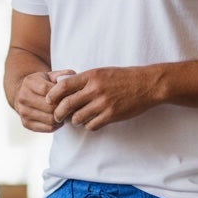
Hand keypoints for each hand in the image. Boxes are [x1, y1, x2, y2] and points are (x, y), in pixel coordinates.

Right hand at [15, 69, 74, 132]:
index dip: (62, 94)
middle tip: (71, 107)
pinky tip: (59, 119)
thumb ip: (63, 75)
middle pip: (50, 107)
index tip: (70, 95)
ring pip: (50, 119)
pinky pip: (47, 128)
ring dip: (61, 118)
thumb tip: (74, 78)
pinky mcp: (26, 123)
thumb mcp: (51, 75)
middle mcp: (23, 97)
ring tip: (65, 113)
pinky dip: (56, 125)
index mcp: (29, 82)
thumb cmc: (42, 83)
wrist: (24, 93)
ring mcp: (23, 111)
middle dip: (63, 107)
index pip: (48, 90)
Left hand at [47, 66, 161, 130]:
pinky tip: (91, 122)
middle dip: (58, 113)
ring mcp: (103, 103)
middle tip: (57, 116)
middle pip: (66, 104)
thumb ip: (84, 79)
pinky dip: (88, 125)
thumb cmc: (123, 77)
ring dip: (74, 121)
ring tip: (77, 119)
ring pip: (77, 118)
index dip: (52, 95)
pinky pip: (91, 125)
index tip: (49, 100)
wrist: (147, 84)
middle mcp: (95, 89)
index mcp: (91, 76)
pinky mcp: (111, 115)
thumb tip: (63, 85)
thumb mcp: (102, 72)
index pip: (63, 86)